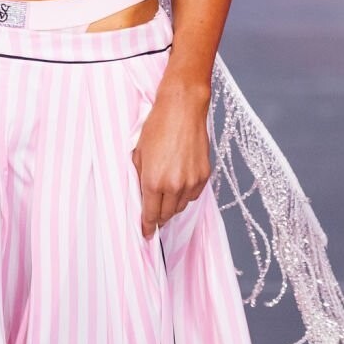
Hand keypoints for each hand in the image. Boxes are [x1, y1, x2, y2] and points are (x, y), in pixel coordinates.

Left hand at [132, 74, 211, 240]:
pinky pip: (193, 195)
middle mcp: (174, 185)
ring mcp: (191, 181)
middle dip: (158, 217)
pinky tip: (179, 185)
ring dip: (172, 206)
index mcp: (154, 181)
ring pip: (181, 207)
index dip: (147, 227)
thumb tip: (142, 196)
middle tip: (153, 214)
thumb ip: (140, 178)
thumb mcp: (139, 153)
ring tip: (166, 196)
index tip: (146, 234)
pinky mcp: (204, 175)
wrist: (183, 108)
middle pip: (166, 215)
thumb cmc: (157, 126)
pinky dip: (185, 195)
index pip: (150, 215)